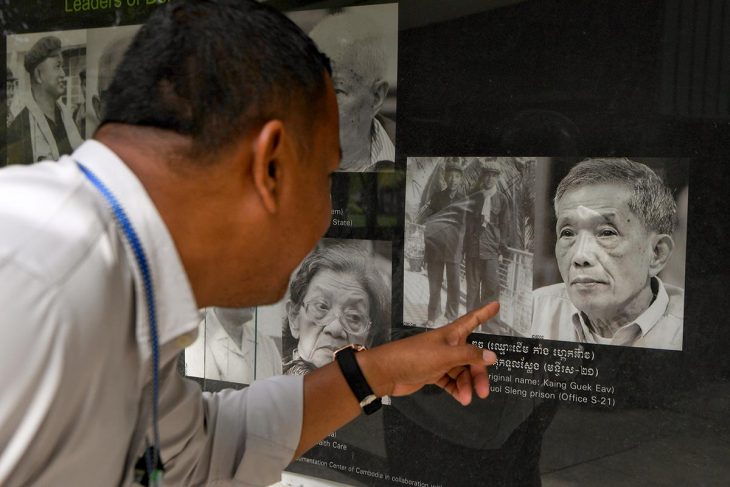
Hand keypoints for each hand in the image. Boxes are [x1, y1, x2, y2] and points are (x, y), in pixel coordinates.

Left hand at [357, 302, 498, 405]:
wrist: (386, 373)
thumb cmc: (414, 357)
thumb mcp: (445, 356)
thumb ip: (470, 356)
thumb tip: (493, 356)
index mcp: (451, 335)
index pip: (472, 320)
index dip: (484, 312)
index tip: (496, 304)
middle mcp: (448, 345)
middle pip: (471, 357)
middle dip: (479, 373)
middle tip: (484, 392)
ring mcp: (440, 360)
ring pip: (462, 371)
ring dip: (466, 385)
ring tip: (467, 399)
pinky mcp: (433, 373)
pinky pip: (451, 381)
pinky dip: (457, 389)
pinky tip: (461, 398)